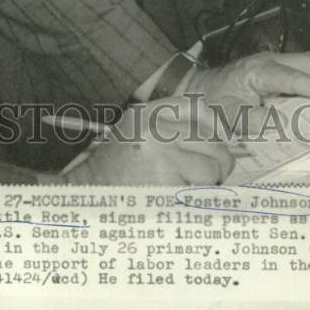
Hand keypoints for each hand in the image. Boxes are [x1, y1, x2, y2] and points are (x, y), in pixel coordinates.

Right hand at [65, 100, 233, 185]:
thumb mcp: (136, 134)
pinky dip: (196, 200)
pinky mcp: (167, 181)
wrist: (87, 197)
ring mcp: (163, 154)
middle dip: (216, 163)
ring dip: (206, 184)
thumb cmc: (115, 170)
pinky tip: (177, 201)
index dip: (215, 125)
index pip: (195, 107)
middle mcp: (156, 128)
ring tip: (184, 190)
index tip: (222, 141)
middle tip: (205, 176)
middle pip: (212, 140)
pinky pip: (201, 191)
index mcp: (147, 113)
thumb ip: (170, 128)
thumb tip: (220, 136)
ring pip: (212, 168)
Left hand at [186, 51, 309, 130]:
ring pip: (308, 63)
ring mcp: (275, 64)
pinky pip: (304, 71)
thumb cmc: (212, 103)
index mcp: (258, 72)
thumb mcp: (229, 117)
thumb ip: (256, 121)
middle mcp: (270, 63)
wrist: (197, 89)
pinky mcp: (278, 71)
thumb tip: (286, 126)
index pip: (291, 78)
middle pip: (307, 62)